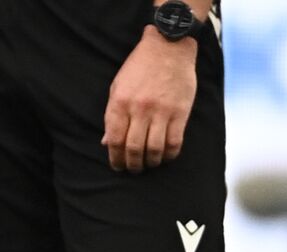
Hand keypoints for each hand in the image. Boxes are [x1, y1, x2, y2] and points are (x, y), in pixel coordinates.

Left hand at [102, 28, 197, 172]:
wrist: (167, 45)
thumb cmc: (139, 67)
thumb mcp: (117, 88)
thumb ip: (111, 116)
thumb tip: (106, 143)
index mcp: (120, 104)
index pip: (114, 140)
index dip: (115, 158)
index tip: (117, 166)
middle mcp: (139, 109)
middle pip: (133, 148)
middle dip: (132, 165)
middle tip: (133, 169)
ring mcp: (161, 111)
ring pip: (154, 149)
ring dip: (151, 162)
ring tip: (149, 164)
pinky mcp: (180, 111)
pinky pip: (175, 141)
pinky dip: (170, 154)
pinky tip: (166, 156)